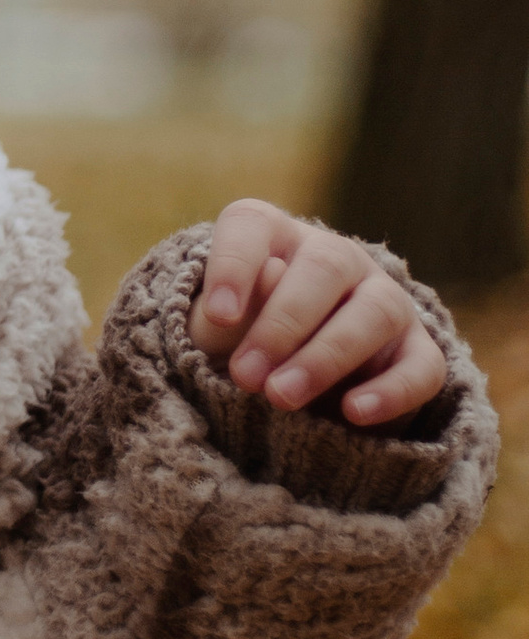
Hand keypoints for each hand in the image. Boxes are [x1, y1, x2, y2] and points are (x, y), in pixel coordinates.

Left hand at [189, 201, 446, 431]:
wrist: (290, 388)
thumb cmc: (239, 347)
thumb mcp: (216, 334)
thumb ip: (229, 313)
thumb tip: (270, 274)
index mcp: (275, 239)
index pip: (252, 224)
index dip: (234, 264)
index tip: (218, 316)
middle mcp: (338, 259)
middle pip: (324, 266)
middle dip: (282, 325)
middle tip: (246, 376)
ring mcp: (385, 300)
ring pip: (375, 312)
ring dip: (326, 357)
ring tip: (282, 397)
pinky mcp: (416, 351)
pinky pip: (421, 367)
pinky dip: (390, 392)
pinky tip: (354, 413)